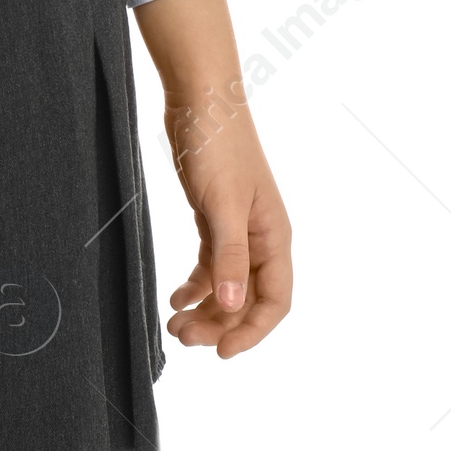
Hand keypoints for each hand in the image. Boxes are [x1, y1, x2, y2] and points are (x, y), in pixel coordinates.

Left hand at [133, 0, 292, 357]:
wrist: (200, 98)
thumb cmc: (217, 144)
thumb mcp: (222, 205)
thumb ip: (228, 256)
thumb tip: (233, 304)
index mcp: (274, 236)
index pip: (275, 300)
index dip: (252, 331)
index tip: (221, 352)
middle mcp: (261, 236)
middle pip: (248, 297)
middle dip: (220, 323)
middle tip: (183, 338)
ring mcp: (238, 226)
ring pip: (227, 282)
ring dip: (206, 307)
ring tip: (175, 325)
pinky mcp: (215, 215)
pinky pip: (211, 261)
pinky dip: (196, 282)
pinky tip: (176, 297)